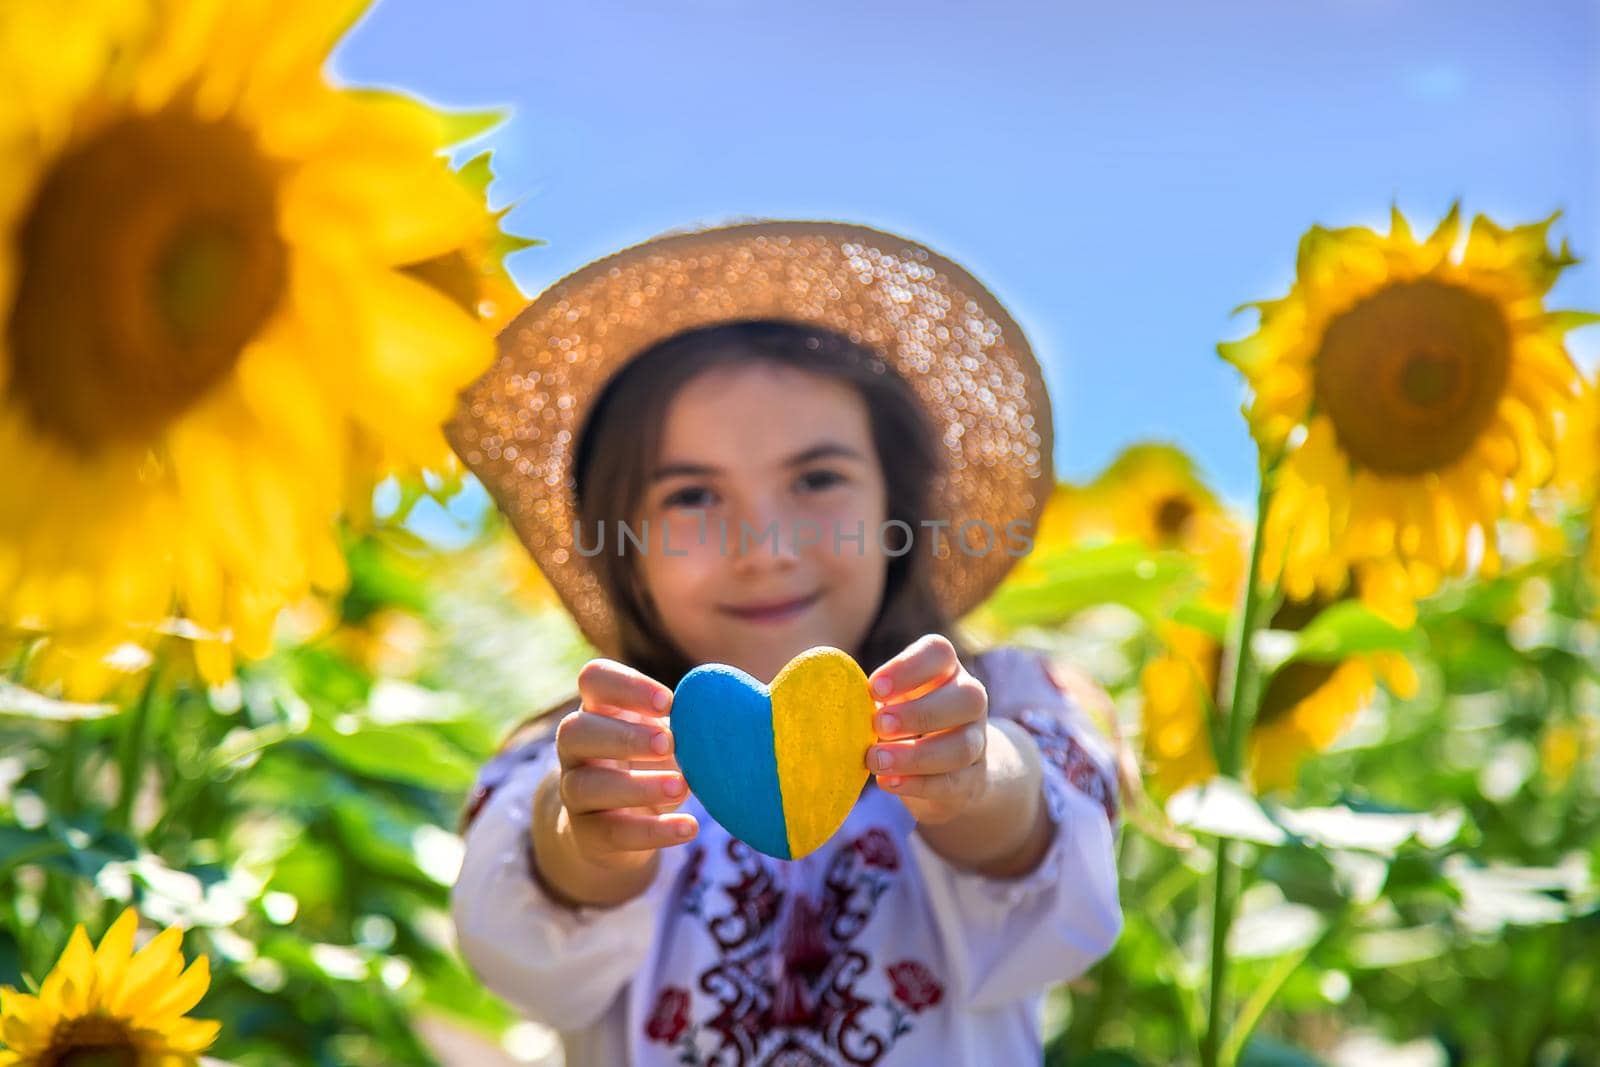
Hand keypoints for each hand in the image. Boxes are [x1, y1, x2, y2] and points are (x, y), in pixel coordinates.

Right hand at [549, 658, 697, 872]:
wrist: (617, 828)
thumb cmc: (651, 764)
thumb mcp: (667, 738)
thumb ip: (689, 724)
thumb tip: (734, 716)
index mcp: (598, 710)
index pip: (594, 679)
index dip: (627, 686)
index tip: (668, 702)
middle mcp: (576, 749)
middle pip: (574, 731)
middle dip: (623, 736)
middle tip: (669, 743)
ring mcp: (573, 792)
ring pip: (585, 786)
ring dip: (637, 786)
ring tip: (682, 787)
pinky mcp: (586, 834)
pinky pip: (611, 832)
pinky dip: (653, 831)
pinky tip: (689, 827)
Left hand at [866, 634, 990, 825]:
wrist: (947, 772)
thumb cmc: (903, 725)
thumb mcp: (889, 703)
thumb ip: (867, 697)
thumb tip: (822, 694)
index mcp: (945, 671)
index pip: (939, 653)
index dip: (908, 667)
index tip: (874, 688)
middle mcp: (970, 701)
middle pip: (967, 697)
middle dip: (919, 712)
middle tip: (878, 725)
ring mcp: (978, 742)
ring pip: (962, 746)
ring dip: (915, 755)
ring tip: (875, 760)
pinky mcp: (972, 781)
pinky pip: (953, 783)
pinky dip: (917, 784)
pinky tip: (888, 783)